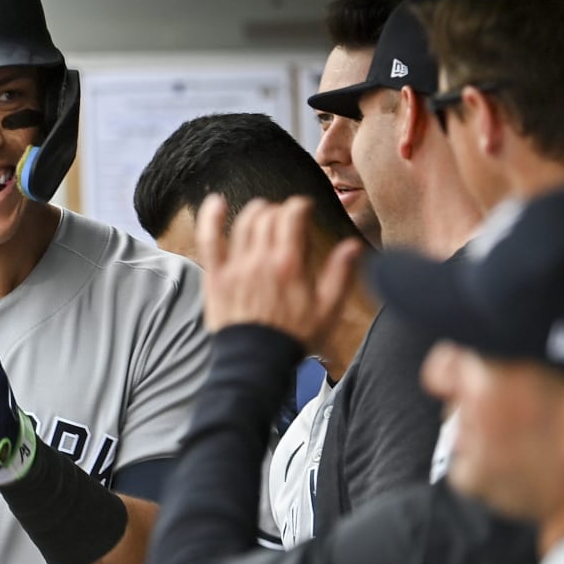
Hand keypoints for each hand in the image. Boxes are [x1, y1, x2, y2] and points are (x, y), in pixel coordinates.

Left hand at [196, 195, 363, 341]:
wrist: (256, 361)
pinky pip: (210, 240)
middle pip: (268, 217)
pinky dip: (211, 217)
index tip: (304, 208)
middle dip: (279, 210)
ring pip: (244, 223)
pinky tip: (215, 202)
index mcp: (290, 265)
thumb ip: (341, 275)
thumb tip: (353, 247)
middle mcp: (261, 260)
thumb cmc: (293, 338)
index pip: (293, 217)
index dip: (299, 206)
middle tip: (285, 218)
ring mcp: (236, 266)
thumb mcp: (327, 309)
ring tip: (263, 212)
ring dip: (255, 211)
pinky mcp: (216, 276)